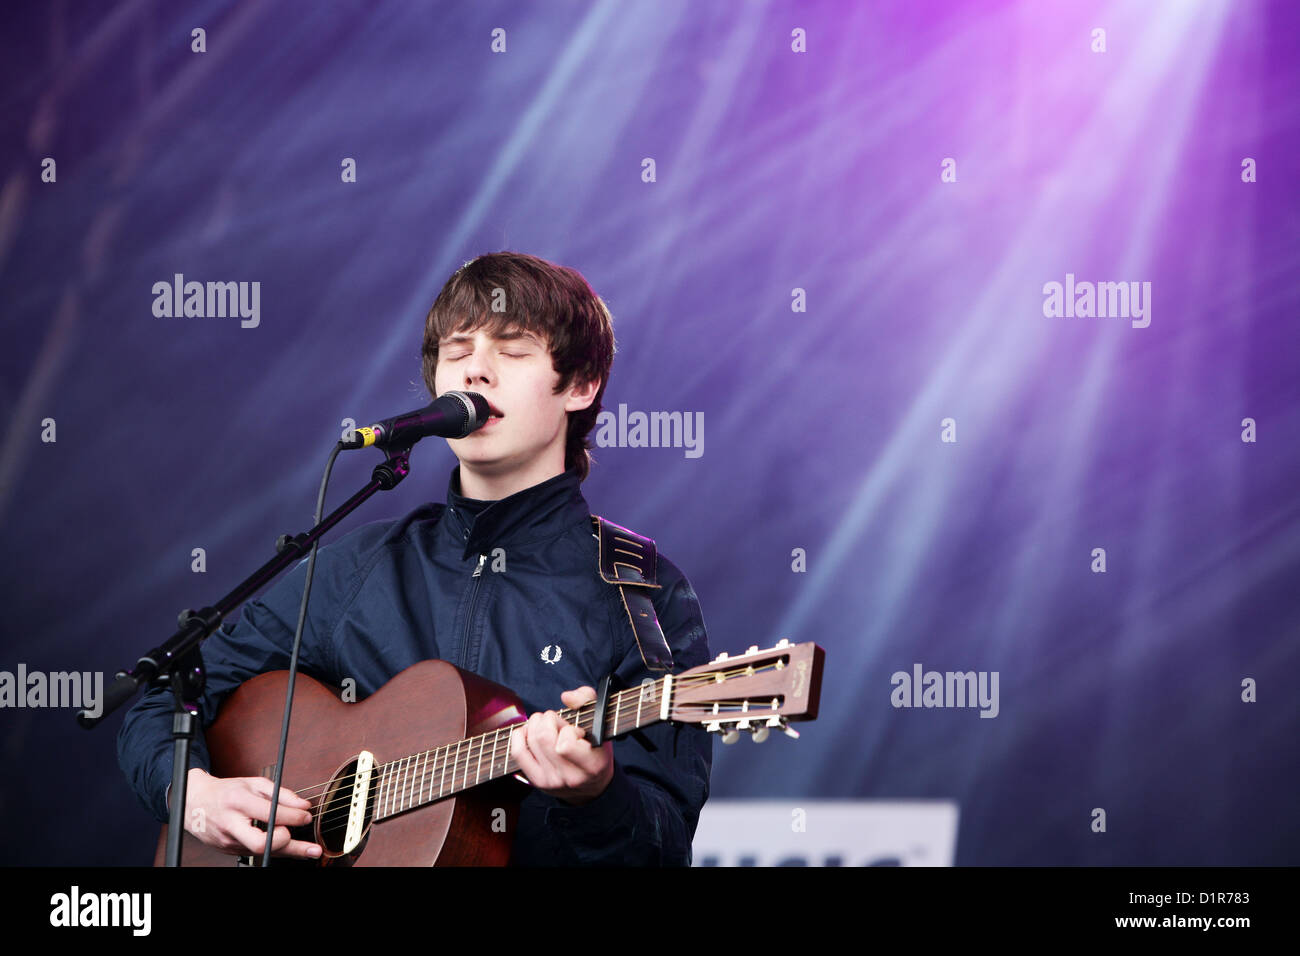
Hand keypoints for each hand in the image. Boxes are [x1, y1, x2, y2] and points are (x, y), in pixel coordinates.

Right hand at [175, 767, 321, 858]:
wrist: (194, 803)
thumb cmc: (226, 791)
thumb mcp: (254, 783)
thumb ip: (281, 794)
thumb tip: (303, 806)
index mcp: (238, 802)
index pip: (270, 814)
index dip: (293, 817)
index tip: (306, 816)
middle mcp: (232, 825)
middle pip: (262, 843)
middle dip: (287, 843)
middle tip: (303, 839)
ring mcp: (229, 841)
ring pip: (263, 852)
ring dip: (288, 850)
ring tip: (309, 850)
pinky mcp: (229, 850)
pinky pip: (256, 852)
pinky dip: (274, 848)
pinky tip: (288, 845)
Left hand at [510, 686, 614, 805]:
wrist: (592, 786)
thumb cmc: (596, 749)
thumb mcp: (601, 724)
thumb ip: (588, 700)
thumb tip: (566, 696)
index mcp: (593, 765)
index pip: (566, 744)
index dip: (568, 730)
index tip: (577, 730)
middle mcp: (571, 777)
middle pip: (543, 738)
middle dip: (549, 719)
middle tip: (558, 722)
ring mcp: (552, 781)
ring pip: (532, 741)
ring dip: (536, 724)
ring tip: (546, 725)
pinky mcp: (538, 781)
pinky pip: (518, 753)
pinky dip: (520, 735)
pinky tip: (529, 731)